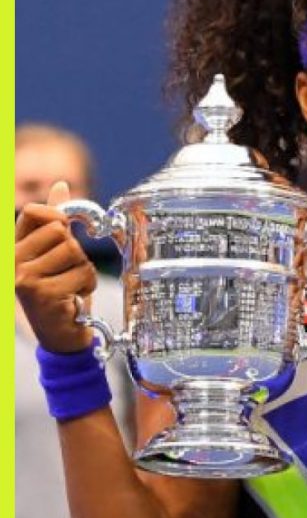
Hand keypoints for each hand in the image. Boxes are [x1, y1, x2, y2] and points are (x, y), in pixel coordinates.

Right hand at [15, 182, 97, 351]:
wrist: (60, 334)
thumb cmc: (59, 289)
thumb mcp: (55, 251)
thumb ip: (54, 221)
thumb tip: (60, 184)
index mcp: (11, 247)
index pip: (34, 213)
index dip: (57, 218)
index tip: (63, 235)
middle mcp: (10, 261)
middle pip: (61, 232)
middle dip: (74, 252)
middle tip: (65, 273)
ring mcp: (21, 276)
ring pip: (74, 252)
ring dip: (83, 270)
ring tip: (69, 286)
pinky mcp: (39, 292)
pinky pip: (81, 273)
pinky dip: (86, 285)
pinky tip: (72, 298)